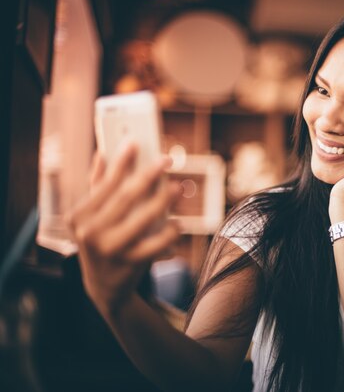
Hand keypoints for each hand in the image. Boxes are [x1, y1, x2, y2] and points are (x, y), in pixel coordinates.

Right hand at [65, 143, 180, 314]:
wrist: (105, 287)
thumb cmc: (103, 241)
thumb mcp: (93, 217)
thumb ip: (97, 185)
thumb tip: (102, 152)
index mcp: (79, 216)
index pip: (104, 184)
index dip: (122, 162)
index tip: (136, 142)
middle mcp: (90, 233)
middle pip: (125, 197)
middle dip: (148, 176)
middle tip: (167, 160)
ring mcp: (110, 250)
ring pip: (143, 219)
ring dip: (163, 200)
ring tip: (178, 187)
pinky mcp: (130, 264)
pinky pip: (155, 245)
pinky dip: (169, 233)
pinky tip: (178, 224)